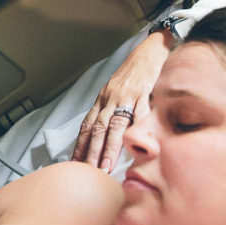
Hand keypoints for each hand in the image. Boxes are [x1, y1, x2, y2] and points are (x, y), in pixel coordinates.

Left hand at [72, 32, 172, 171]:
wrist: (149, 51)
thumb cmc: (134, 73)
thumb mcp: (117, 91)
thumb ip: (111, 111)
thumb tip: (105, 137)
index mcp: (103, 99)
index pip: (87, 126)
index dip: (80, 146)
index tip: (75, 165)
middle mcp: (111, 98)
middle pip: (97, 129)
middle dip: (90, 153)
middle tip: (86, 173)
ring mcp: (127, 96)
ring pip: (115, 125)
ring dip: (109, 148)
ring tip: (105, 168)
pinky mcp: (145, 93)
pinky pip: (140, 114)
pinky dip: (136, 130)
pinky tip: (134, 145)